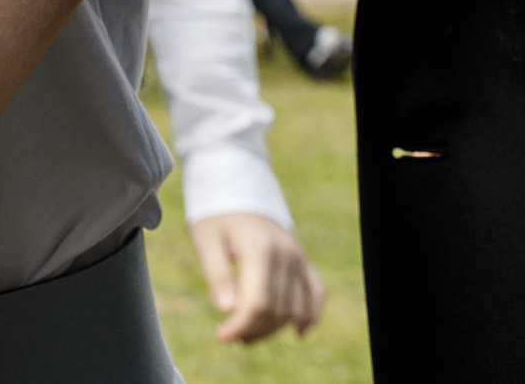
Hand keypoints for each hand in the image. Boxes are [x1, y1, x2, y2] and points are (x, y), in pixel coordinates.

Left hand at [189, 211, 323, 342]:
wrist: (236, 189)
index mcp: (260, 250)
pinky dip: (311, 314)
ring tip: (248, 335)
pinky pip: (317, 292)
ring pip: (295, 308)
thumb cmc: (217, 217)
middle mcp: (286, 255)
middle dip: (253, 329)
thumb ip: (217, 274)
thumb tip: (228, 310)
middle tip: (229, 336)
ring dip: (274, 328)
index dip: (241, 325)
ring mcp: (299, 257)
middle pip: (276, 310)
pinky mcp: (304, 259)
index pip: (258, 303)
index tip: (222, 337)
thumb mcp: (206, 241)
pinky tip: (298, 333)